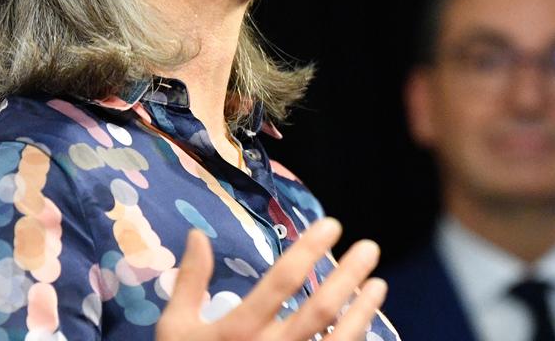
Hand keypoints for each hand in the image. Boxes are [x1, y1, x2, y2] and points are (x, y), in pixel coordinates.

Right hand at [156, 218, 387, 340]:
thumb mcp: (175, 330)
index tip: (333, 225)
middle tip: (370, 248)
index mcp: (237, 331)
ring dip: (363, 312)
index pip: (282, 281)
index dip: (309, 250)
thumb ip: (190, 282)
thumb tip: (196, 234)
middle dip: (349, 276)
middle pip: (320, 310)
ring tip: (379, 285)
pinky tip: (365, 326)